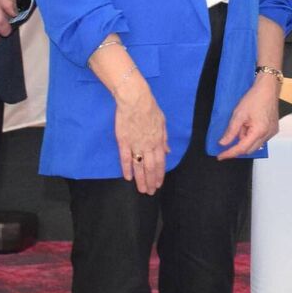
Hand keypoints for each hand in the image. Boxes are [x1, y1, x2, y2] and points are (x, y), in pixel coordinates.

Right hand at [113, 74, 168, 192]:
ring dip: (141, 179)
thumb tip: (168, 151)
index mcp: (158, 140)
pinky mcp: (123, 141)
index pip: (160, 162)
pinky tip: (128, 178)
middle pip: (150, 167)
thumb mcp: (162, 122)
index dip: (160, 174)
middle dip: (151, 181)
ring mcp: (135, 144)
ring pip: (139, 166)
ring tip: (141, 190)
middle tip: (150, 192)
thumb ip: (164, 139)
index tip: (158, 184)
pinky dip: (127, 169)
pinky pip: (125, 158)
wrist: (135, 99)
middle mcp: (148, 145)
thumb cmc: (150, 108)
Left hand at [217, 78, 280, 159]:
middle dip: (239, 145)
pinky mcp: (273, 129)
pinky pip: (261, 138)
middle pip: (250, 149)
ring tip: (243, 124)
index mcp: (259, 131)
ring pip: (255, 144)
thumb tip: (223, 143)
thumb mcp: (238, 114)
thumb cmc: (255, 97)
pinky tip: (250, 124)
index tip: (220, 156)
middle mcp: (268, 135)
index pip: (242, 149)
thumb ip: (231, 131)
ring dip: (246, 139)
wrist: (268, 88)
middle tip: (230, 135)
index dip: (230, 153)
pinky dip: (252, 135)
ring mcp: (272, 132)